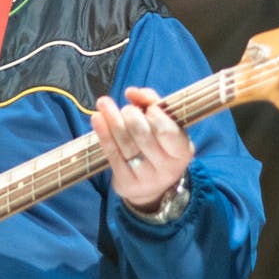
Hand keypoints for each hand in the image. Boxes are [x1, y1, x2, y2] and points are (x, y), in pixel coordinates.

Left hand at [91, 87, 194, 211]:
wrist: (153, 186)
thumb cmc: (159, 145)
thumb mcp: (165, 126)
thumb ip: (152, 104)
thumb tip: (132, 92)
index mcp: (182, 151)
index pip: (168, 132)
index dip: (156, 117)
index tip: (149, 108)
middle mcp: (167, 167)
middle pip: (143, 136)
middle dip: (131, 116)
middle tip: (126, 109)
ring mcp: (146, 177)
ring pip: (125, 144)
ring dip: (112, 120)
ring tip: (104, 103)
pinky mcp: (127, 182)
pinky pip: (112, 155)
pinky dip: (103, 134)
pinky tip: (97, 118)